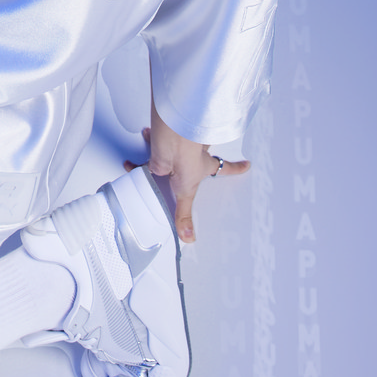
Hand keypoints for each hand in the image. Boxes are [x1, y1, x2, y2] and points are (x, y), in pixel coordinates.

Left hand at [125, 100, 248, 245]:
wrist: (172, 141)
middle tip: (191, 160)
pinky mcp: (157, 151)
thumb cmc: (188, 156)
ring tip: (160, 162)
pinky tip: (130, 166)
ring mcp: (176, 151)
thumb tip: (189, 235)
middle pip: (198, 155)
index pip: (224, 168)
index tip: (246, 165)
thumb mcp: (188, 192)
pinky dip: (136, 162)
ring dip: (165, 153)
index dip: (236, 168)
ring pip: (172, 152)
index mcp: (205, 165)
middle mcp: (191, 157)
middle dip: (195, 155)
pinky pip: (146, 156)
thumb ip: (185, 213)